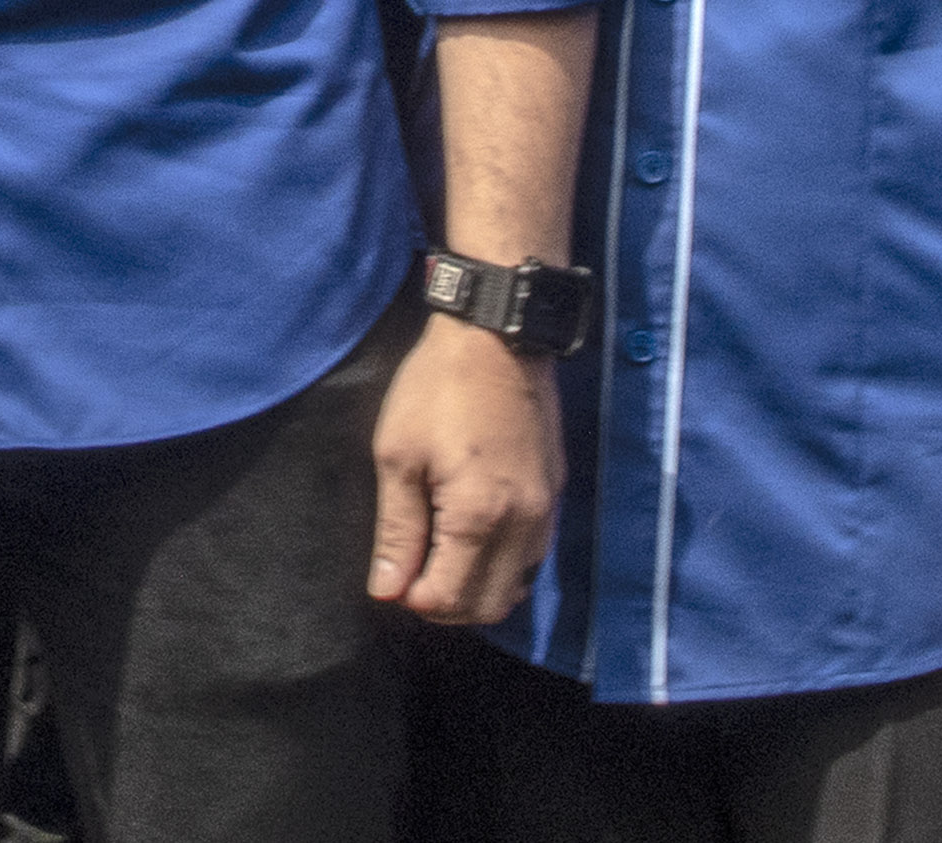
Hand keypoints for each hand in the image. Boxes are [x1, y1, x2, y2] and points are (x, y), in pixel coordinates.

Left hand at [368, 316, 559, 624]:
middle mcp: (523, 524)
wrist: (497, 337)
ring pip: (516, 587)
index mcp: (478, 516)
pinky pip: (532, 556)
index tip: (392, 576)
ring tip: (437, 557)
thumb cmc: (437, 389)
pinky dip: (502, 565)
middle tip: (411, 573)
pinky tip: (471, 540)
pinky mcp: (554, 494)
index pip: (450, 598)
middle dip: (445, 604)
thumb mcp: (398, 455)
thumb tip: (386, 591)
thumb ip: (397, 530)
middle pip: (489, 605)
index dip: (413, 599)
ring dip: (476, 588)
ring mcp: (546, 511)